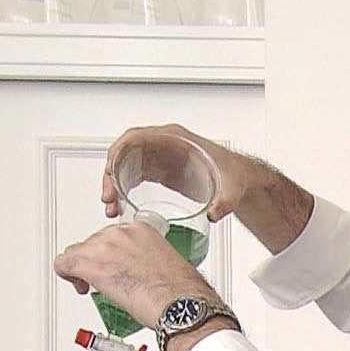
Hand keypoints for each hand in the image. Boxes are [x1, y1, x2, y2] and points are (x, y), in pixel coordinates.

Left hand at [53, 221, 215, 328]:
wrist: (178, 304)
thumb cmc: (180, 291)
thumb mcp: (166, 264)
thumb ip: (147, 261)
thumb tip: (139, 273)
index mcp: (140, 230)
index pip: (112, 236)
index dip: (110, 254)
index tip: (115, 266)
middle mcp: (119, 234)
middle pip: (93, 243)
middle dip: (95, 261)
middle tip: (104, 280)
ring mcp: (103, 247)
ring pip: (77, 252)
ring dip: (82, 268)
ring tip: (92, 285)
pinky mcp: (89, 265)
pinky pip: (64, 263)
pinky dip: (66, 274)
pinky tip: (78, 285)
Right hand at [102, 124, 311, 252]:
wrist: (240, 180)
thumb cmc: (235, 174)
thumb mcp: (232, 188)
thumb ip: (225, 201)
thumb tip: (214, 213)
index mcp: (175, 138)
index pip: (137, 136)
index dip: (119, 151)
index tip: (110, 169)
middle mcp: (163, 144)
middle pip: (125, 152)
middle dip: (111, 174)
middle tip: (108, 198)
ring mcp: (159, 156)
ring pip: (125, 165)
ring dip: (114, 184)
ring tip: (111, 207)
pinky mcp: (159, 170)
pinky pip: (133, 175)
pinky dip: (123, 189)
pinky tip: (120, 206)